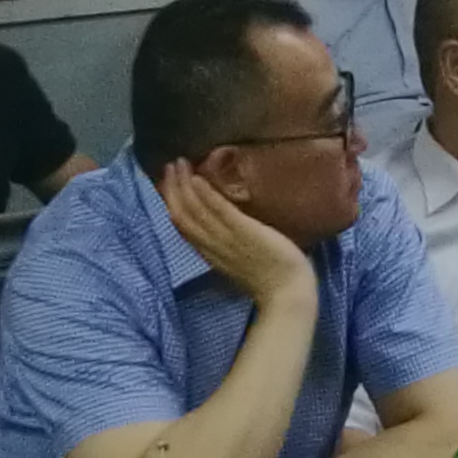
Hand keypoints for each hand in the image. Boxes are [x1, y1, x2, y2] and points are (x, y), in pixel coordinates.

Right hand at [158, 158, 315, 308]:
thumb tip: (227, 223)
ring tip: (179, 163)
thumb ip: (230, 243)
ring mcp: (226, 239)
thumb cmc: (272, 278)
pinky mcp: (243, 232)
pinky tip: (197, 178)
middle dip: (172, 189)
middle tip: (170, 166)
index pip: (182, 226)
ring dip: (183, 185)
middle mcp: (211, 246)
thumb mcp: (241, 260)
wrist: (288, 294)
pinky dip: (205, 195)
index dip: (172, 203)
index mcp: (210, 254)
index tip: (169, 183)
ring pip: (194, 211)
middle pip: (181, 216)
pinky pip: (219, 211)